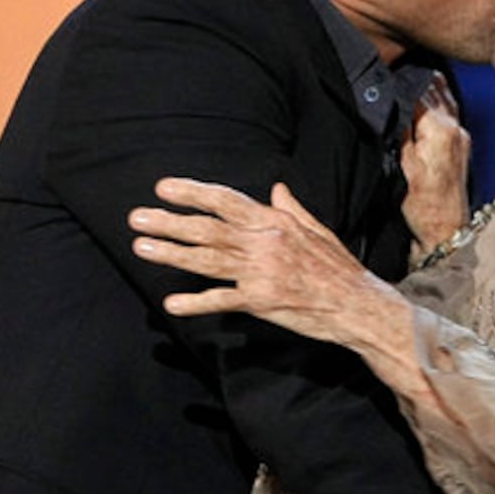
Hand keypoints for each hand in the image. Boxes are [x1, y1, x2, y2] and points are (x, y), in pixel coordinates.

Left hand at [129, 178, 397, 344]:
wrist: (357, 303)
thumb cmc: (339, 268)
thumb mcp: (318, 230)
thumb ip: (292, 209)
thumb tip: (277, 188)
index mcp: (276, 221)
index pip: (226, 201)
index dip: (193, 193)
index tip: (164, 189)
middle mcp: (265, 242)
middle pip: (208, 229)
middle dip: (169, 222)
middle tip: (137, 218)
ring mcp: (262, 272)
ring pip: (208, 260)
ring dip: (171, 254)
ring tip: (142, 248)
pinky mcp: (262, 301)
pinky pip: (223, 300)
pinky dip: (196, 302)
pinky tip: (172, 304)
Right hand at [401, 72, 469, 262]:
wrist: (446, 234)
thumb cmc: (422, 208)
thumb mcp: (401, 167)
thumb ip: (399, 131)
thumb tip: (393, 101)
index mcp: (439, 129)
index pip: (415, 90)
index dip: (395, 82)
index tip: (380, 75)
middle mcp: (455, 127)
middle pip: (431, 88)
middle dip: (410, 81)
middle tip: (387, 76)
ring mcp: (461, 135)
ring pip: (442, 96)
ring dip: (424, 88)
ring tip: (402, 85)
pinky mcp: (462, 145)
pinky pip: (449, 110)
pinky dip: (435, 101)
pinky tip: (423, 101)